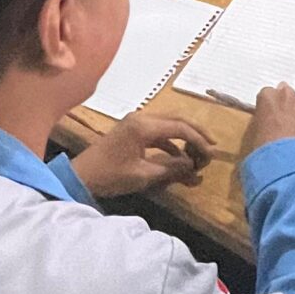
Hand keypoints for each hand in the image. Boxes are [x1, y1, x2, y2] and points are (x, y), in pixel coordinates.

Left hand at [74, 110, 212, 198]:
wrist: (82, 176)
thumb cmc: (111, 175)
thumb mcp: (144, 175)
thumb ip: (171, 168)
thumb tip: (193, 165)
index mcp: (144, 125)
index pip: (180, 127)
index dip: (199, 140)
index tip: (211, 154)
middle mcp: (142, 117)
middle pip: (177, 119)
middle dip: (196, 132)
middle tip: (212, 146)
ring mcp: (136, 122)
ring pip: (169, 124)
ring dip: (184, 136)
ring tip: (199, 152)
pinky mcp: (132, 130)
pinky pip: (158, 131)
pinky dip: (171, 142)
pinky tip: (179, 158)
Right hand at [246, 84, 294, 155]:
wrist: (285, 161)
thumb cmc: (264, 148)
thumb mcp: (253, 132)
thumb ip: (261, 120)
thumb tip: (265, 125)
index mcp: (267, 96)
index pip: (268, 95)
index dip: (269, 108)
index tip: (270, 117)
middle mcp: (286, 94)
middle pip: (287, 95)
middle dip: (286, 107)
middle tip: (284, 125)